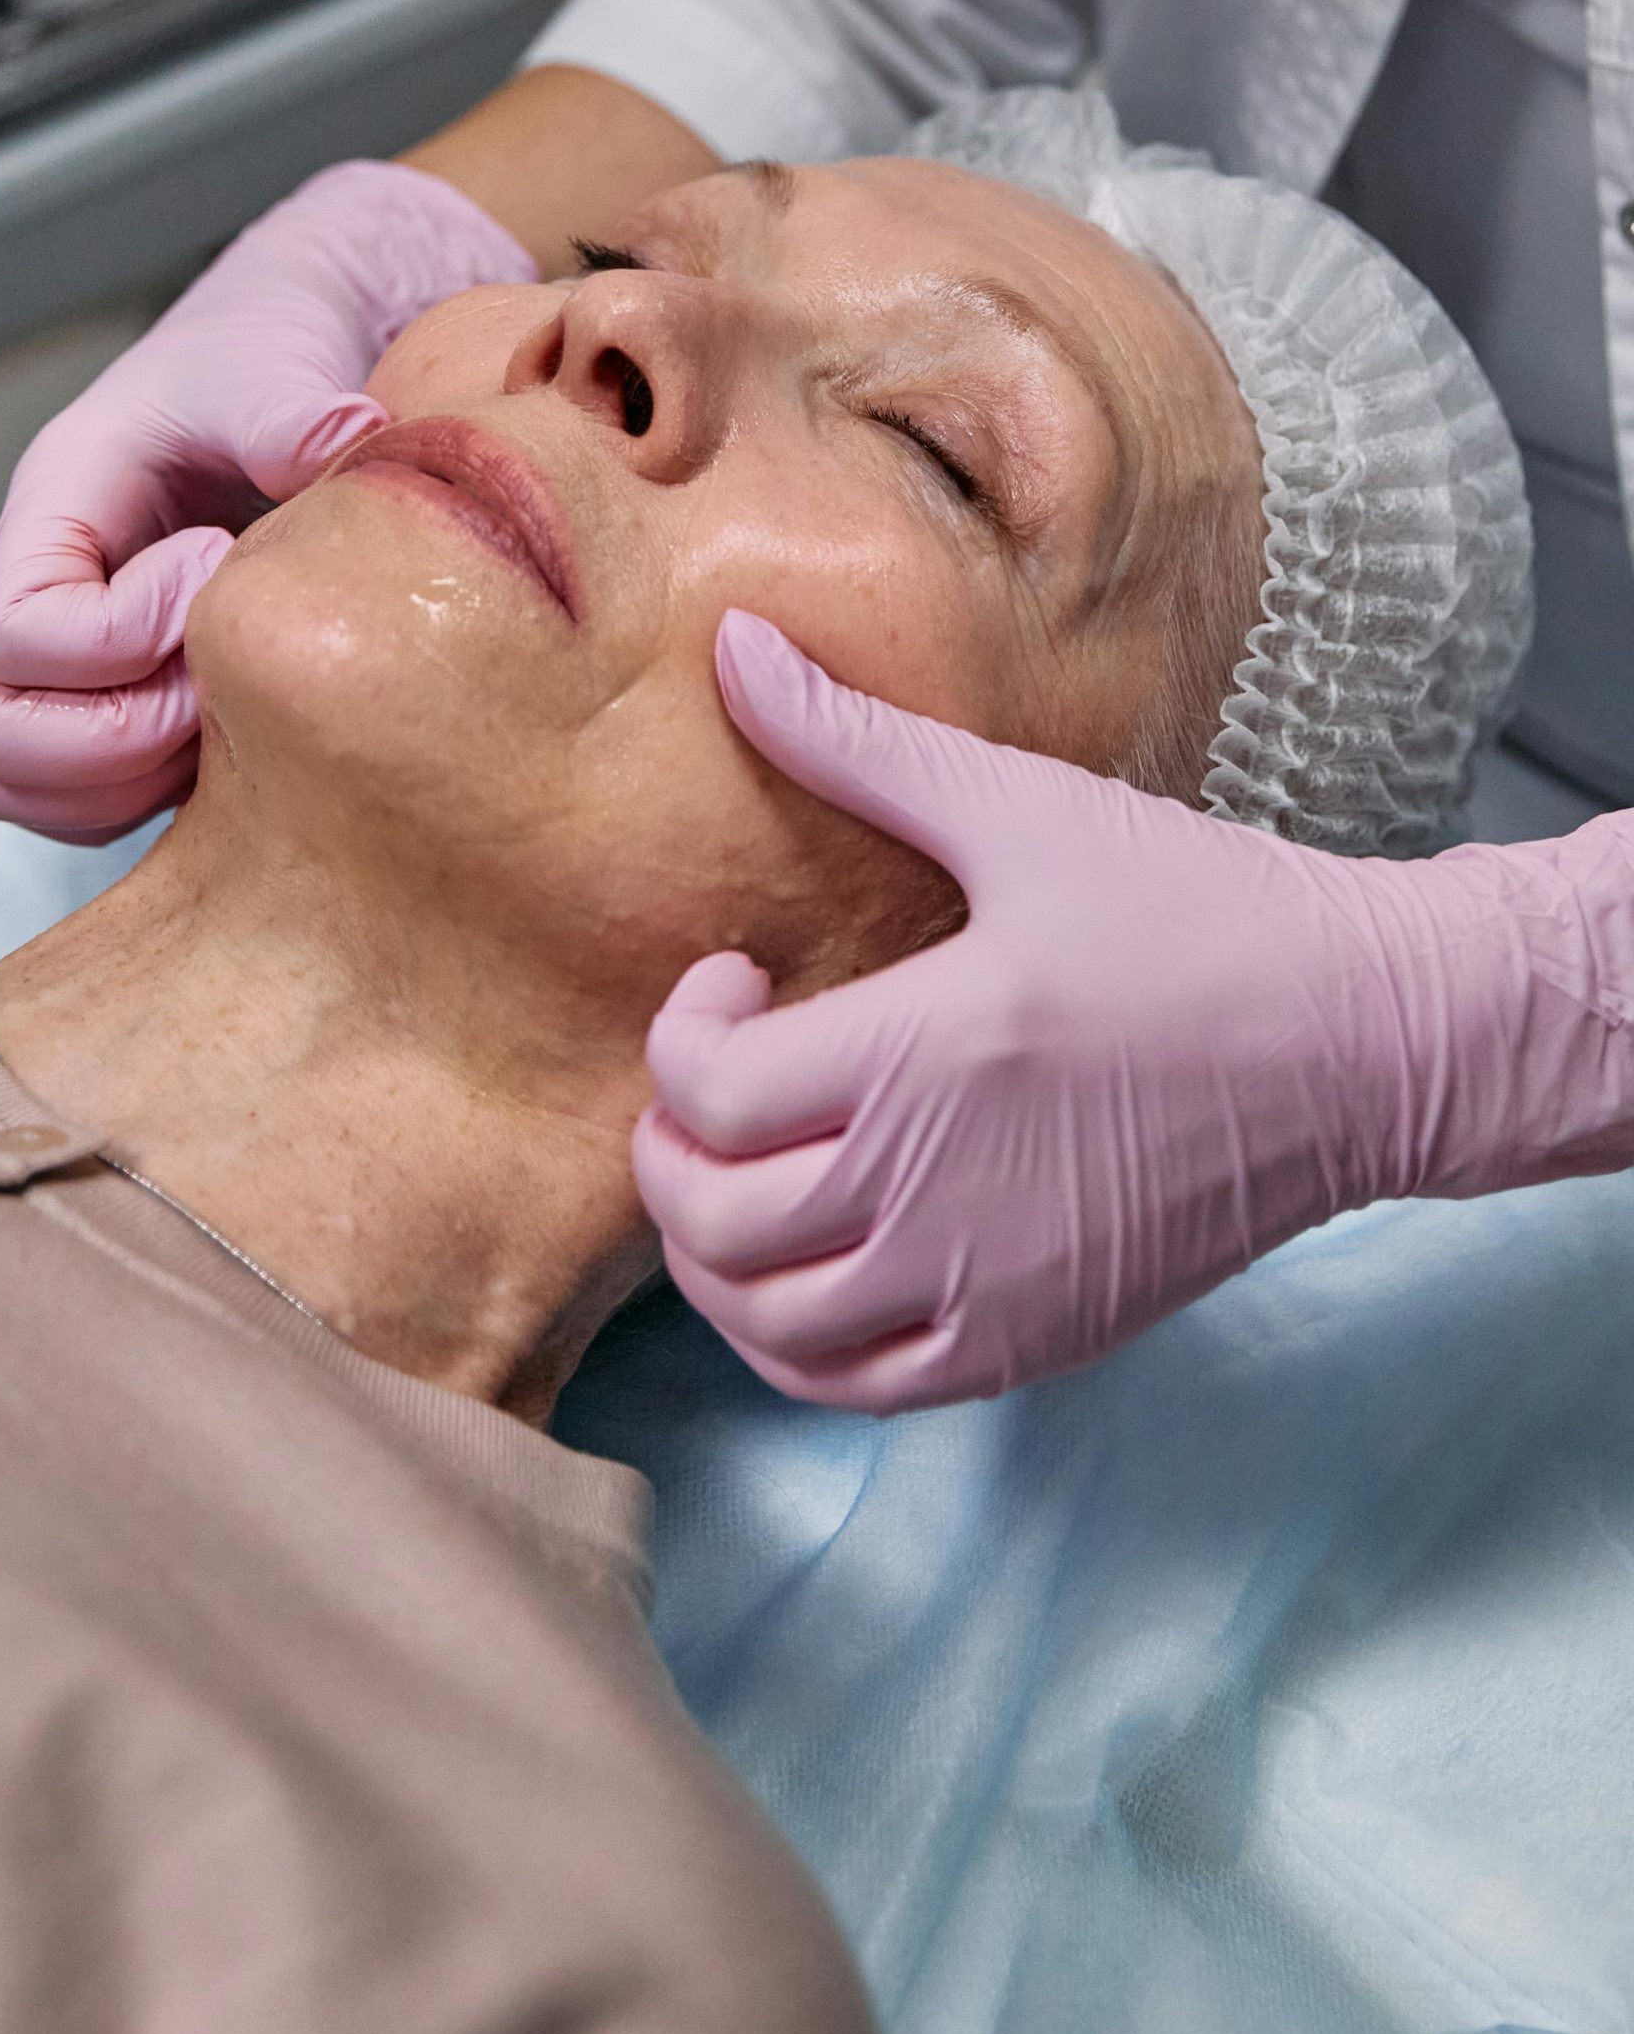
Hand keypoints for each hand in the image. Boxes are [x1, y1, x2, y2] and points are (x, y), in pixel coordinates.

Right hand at [0, 163, 537, 840]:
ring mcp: (59, 666)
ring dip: (124, 780)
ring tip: (225, 715)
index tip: (213, 567)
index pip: (19, 632)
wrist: (275, 376)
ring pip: (18, 784)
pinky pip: (75, 803)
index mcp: (51, 513)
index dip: (121, 636)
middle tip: (221, 685)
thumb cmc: (253, 363)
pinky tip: (229, 741)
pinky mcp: (106, 709)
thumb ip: (290, 410)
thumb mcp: (269, 366)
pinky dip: (139, 800)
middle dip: (116, 736)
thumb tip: (349, 441)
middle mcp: (32, 597)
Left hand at [633, 613, 1633, 1409]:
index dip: (678, 1031)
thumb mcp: (1024, 812)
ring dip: (711, 1254)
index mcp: (922, 1054)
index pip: (703, 1093)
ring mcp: (980, 1288)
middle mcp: (934, 1194)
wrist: (1365, 1044)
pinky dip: (790, 1342)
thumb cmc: (1204, 916)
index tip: (733, 976)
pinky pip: (853, 1387)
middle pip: (709, 1219)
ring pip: (762, 1324)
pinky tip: (810, 1261)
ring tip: (743, 1172)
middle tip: (713, 1079)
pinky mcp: (1027, 1343)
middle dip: (667, 1146)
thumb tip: (732, 646)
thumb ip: (856, 746)